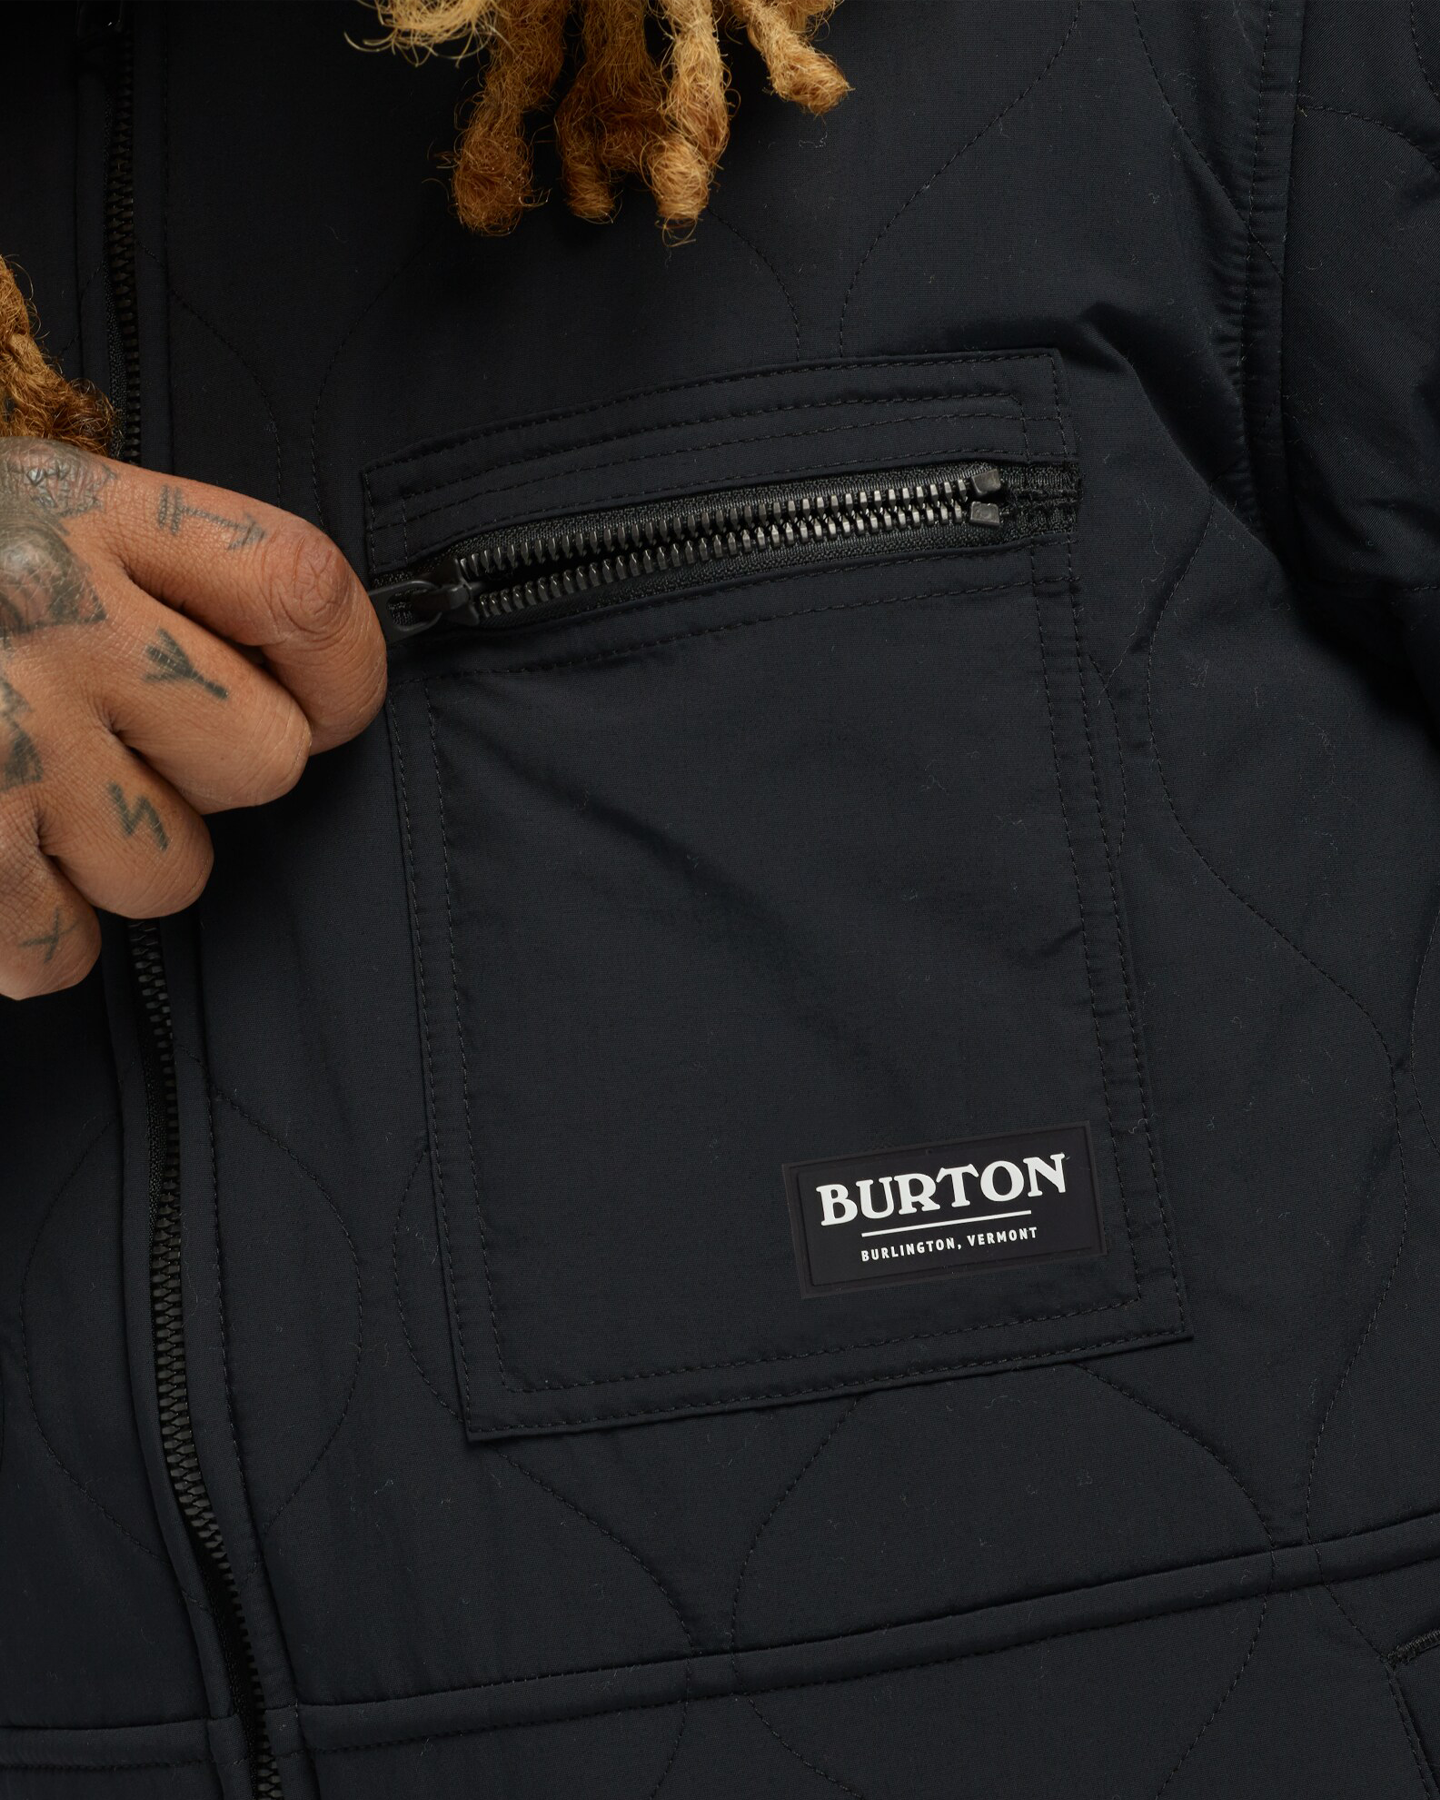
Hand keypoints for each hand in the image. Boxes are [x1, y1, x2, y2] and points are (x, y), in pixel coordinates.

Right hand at [0, 439, 385, 997]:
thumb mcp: (7, 502)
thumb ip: (135, 558)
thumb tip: (287, 669)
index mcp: (79, 509)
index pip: (301, 588)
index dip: (343, 666)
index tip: (322, 699)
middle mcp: (53, 621)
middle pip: (263, 761)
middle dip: (213, 778)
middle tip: (125, 748)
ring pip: (171, 873)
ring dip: (110, 860)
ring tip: (13, 793)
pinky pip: (58, 949)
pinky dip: (25, 931)